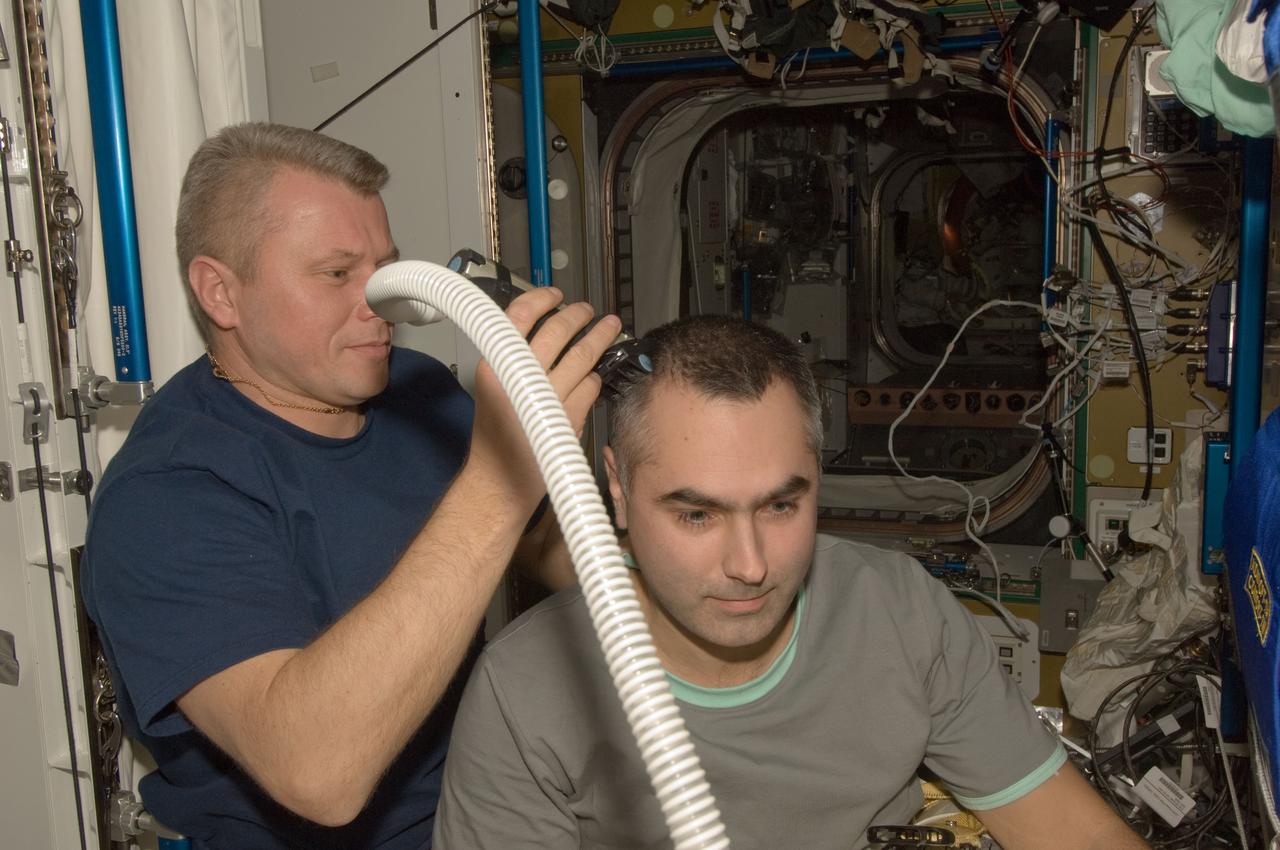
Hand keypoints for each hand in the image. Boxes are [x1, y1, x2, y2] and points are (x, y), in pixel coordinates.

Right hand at [469, 286, 620, 512]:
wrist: (499, 478)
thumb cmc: (495, 436)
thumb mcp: (493, 387)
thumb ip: (513, 360)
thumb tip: (545, 332)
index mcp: (495, 365)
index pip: (519, 315)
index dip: (542, 299)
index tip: (555, 294)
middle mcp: (521, 378)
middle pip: (558, 330)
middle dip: (579, 315)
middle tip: (589, 310)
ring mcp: (548, 397)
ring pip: (583, 356)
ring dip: (600, 338)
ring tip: (610, 327)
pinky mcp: (568, 417)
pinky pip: (591, 386)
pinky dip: (595, 378)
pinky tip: (596, 375)